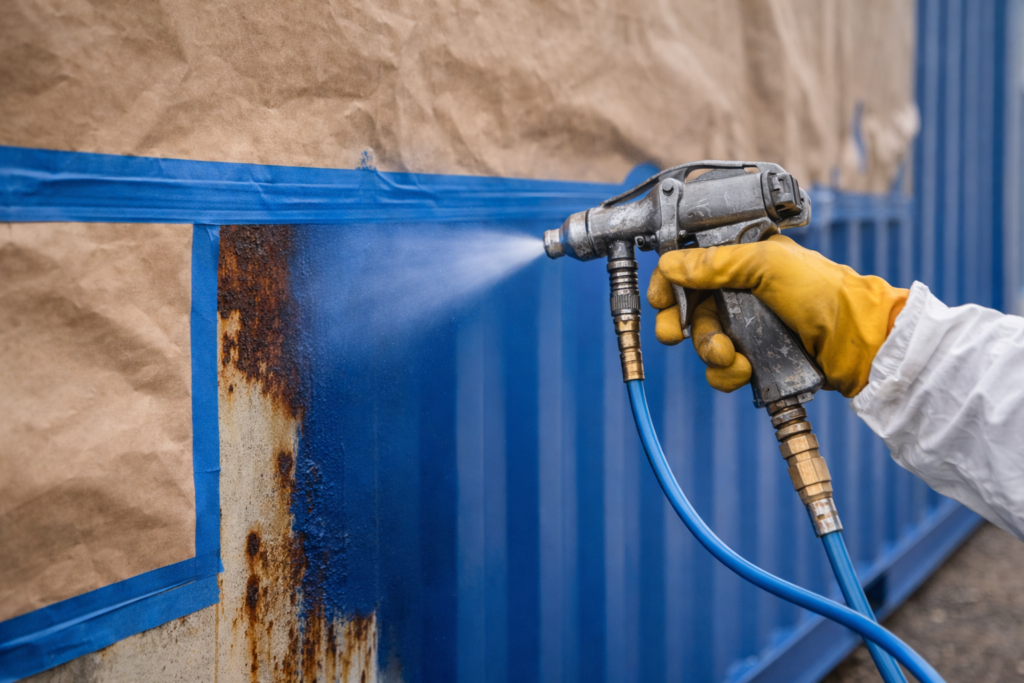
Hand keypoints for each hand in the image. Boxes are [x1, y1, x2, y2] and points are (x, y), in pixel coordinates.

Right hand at [646, 234, 908, 397]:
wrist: (856, 341)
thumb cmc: (822, 292)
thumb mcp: (766, 265)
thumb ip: (715, 264)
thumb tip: (670, 264)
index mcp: (740, 259)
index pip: (688, 267)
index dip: (669, 284)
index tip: (662, 301)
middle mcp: (739, 291)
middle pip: (686, 309)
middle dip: (681, 325)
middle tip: (677, 334)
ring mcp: (746, 325)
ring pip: (702, 342)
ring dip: (710, 352)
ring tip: (731, 354)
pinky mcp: (754, 356)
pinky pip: (720, 369)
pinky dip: (727, 373)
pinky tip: (746, 369)